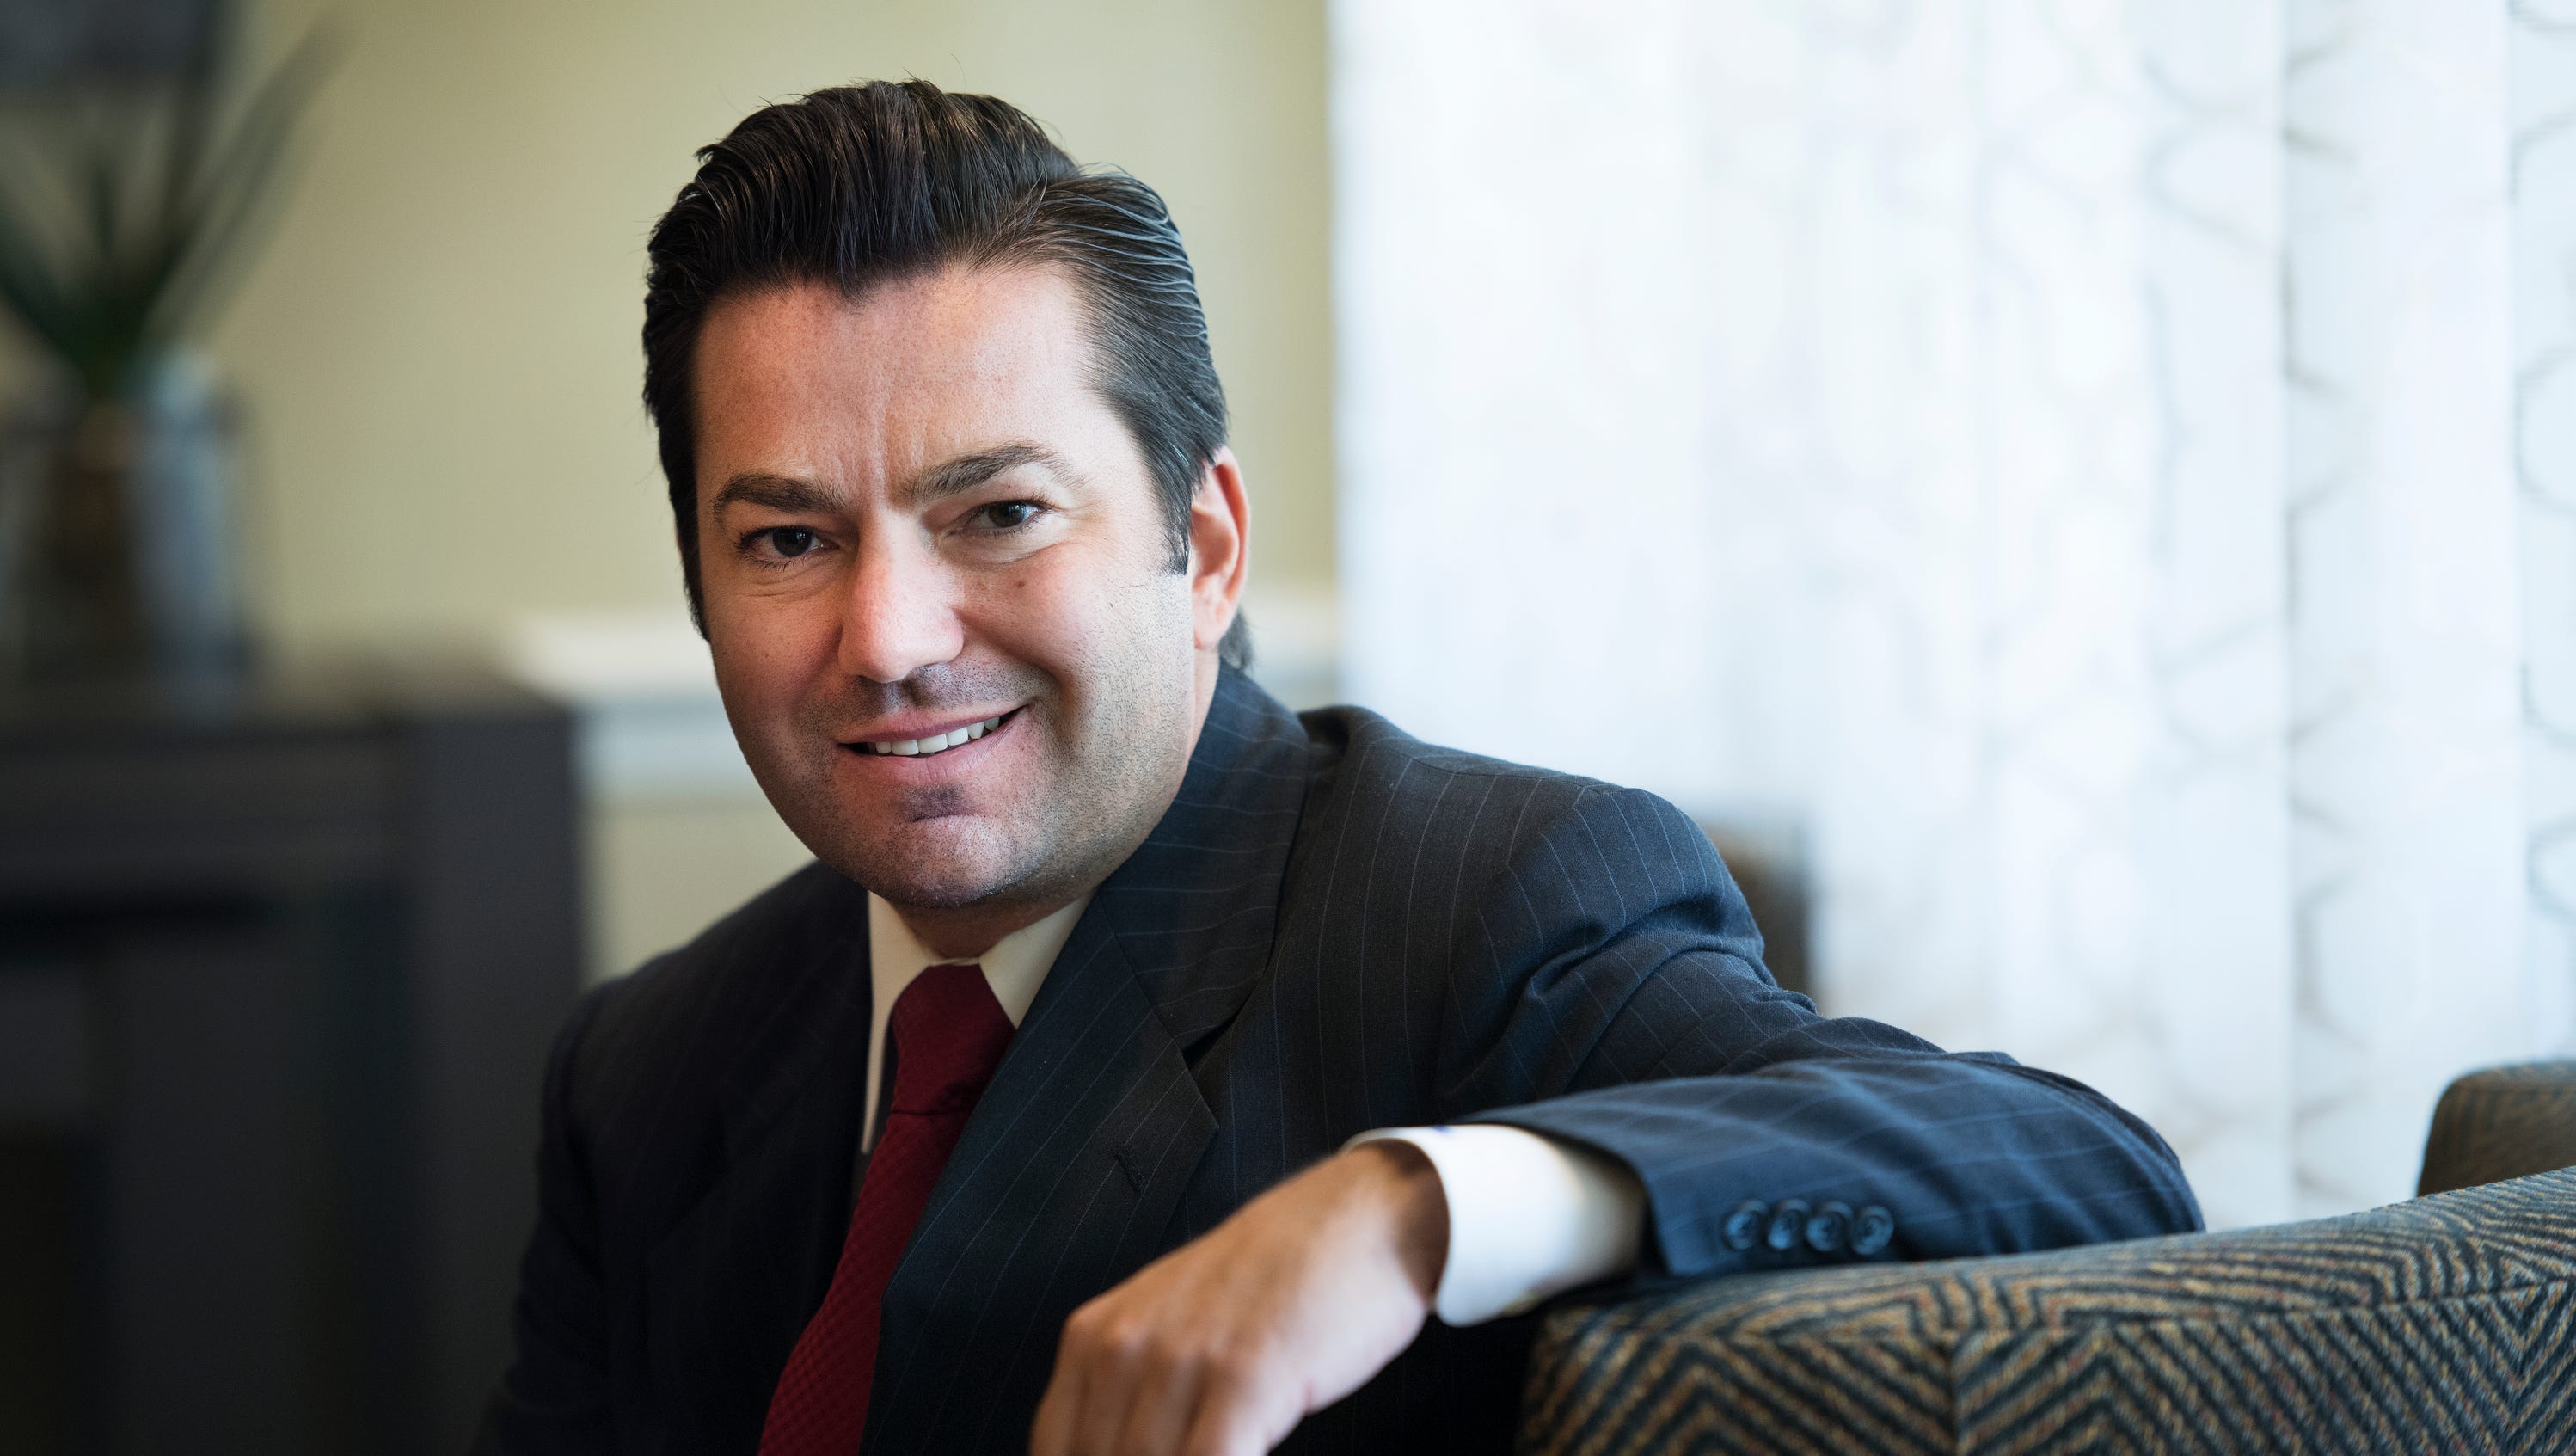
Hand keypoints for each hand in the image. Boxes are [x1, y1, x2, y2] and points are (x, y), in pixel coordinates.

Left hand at [1028, 1141, 1447, 1455]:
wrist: (1361, 1220)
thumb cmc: (1273, 1284)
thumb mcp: (1172, 1327)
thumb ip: (1129, 1396)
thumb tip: (1112, 1451)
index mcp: (1090, 1339)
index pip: (1054, 1453)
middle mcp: (1122, 1348)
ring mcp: (1181, 1361)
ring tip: (1225, 1453)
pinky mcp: (1243, 1378)